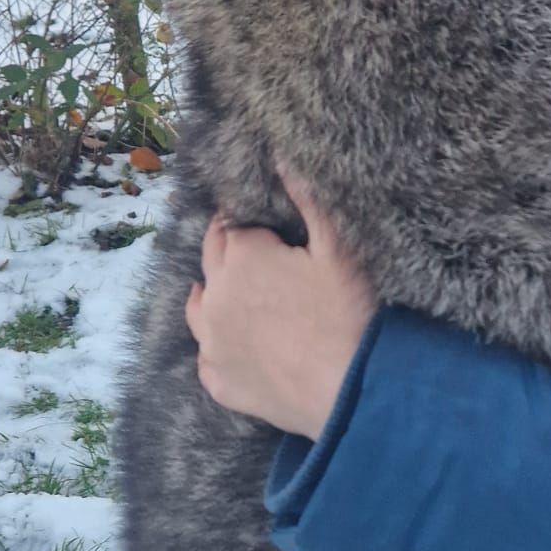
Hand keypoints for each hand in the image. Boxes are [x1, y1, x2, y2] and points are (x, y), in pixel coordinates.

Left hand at [185, 171, 376, 438]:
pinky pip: (208, 356)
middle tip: (261, 262)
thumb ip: (308, 199)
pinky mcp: (218, 382)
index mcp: (242, 256)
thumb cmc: (350, 315)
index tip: (271, 234)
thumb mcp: (339, 250)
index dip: (253, 228)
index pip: (232, 227)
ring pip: (198, 306)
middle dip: (230, 253)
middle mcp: (215, 295)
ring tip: (238, 299)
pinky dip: (220, 347)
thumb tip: (281, 157)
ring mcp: (212, 341)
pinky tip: (241, 347)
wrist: (353, 392)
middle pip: (212, 260)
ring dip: (213, 296)